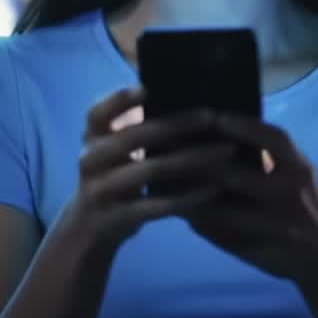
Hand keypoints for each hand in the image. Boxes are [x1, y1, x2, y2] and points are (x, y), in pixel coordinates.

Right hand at [67, 89, 239, 250]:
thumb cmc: (115, 177)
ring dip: (193, 158)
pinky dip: (188, 197)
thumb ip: (138, 127)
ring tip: (227, 149)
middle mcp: (90, 159)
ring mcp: (100, 190)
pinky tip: (214, 189)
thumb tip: (187, 94)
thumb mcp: (115, 150)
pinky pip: (157, 206)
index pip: (98, 112)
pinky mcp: (116, 219)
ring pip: (151, 169)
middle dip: (177, 124)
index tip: (151, 88)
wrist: (90, 229)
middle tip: (213, 116)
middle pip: (135, 136)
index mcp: (92, 137)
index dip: (122, 99)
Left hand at [180, 112, 317, 282]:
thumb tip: (219, 128)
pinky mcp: (266, 249)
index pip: (274, 139)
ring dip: (194, 199)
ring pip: (225, 212)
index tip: (215, 117)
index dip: (245, 127)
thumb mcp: (295, 176)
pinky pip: (226, 236)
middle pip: (239, 176)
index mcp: (298, 168)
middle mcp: (291, 192)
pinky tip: (187, 216)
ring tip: (168, 186)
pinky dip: (204, 225)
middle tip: (173, 152)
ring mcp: (279, 224)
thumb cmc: (302, 206)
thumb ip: (267, 157)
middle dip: (202, 166)